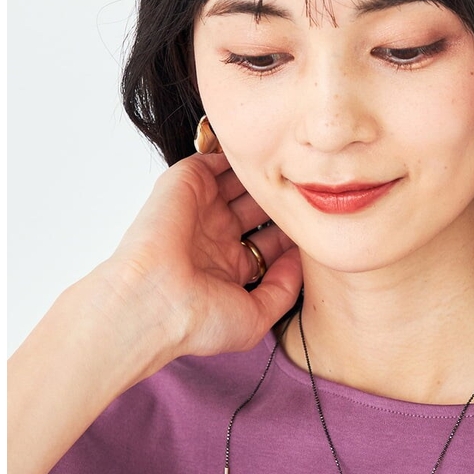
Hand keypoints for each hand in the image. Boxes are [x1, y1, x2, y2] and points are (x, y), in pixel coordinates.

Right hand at [103, 151, 301, 362]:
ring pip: (241, 183)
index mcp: (230, 268)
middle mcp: (216, 237)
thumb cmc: (199, 320)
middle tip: (309, 195)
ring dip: (264, 178)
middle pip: (259, 210)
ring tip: (294, 171)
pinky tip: (266, 153)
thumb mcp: (256, 317)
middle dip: (283, 203)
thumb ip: (284, 289)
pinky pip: (215, 159)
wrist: (155, 302)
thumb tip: (301, 261)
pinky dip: (237, 153)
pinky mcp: (184, 185)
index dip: (294, 235)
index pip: (270, 243)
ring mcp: (201, 210)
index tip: (318, 228)